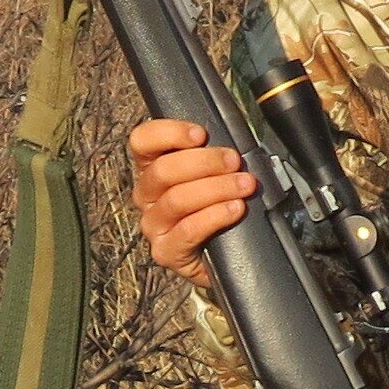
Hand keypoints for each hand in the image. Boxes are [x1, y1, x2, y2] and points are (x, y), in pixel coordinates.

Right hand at [129, 120, 257, 288]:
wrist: (225, 255)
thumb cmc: (218, 205)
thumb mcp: (213, 174)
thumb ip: (212, 155)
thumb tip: (232, 141)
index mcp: (152, 168)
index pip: (142, 142)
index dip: (169, 134)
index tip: (201, 134)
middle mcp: (146, 195)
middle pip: (162, 170)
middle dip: (205, 162)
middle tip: (234, 161)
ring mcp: (153, 225)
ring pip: (177, 199)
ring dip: (217, 188)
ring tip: (245, 184)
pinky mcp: (166, 252)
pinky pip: (188, 230)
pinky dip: (216, 216)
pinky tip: (235, 209)